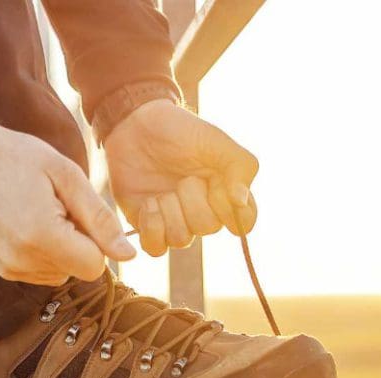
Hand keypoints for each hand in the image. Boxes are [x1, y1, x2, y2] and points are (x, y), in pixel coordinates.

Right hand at [0, 98, 134, 285]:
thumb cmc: (15, 157)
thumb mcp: (66, 176)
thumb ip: (100, 219)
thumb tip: (129, 253)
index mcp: (42, 237)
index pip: (95, 266)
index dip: (96, 240)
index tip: (77, 211)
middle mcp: (22, 261)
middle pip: (77, 271)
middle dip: (77, 243)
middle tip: (55, 206)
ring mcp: (7, 268)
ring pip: (59, 274)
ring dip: (59, 249)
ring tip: (37, 212)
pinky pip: (38, 272)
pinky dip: (41, 252)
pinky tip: (24, 222)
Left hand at [105, 99, 258, 255]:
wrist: (136, 125)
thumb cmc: (180, 131)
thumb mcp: (217, 142)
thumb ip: (240, 169)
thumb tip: (241, 202)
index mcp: (226, 193)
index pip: (245, 222)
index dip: (232, 210)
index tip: (218, 187)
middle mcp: (203, 211)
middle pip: (208, 228)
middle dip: (193, 201)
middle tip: (184, 178)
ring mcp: (175, 220)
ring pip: (182, 240)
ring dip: (171, 212)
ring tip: (162, 190)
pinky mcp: (148, 226)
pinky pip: (155, 249)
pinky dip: (152, 227)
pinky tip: (149, 203)